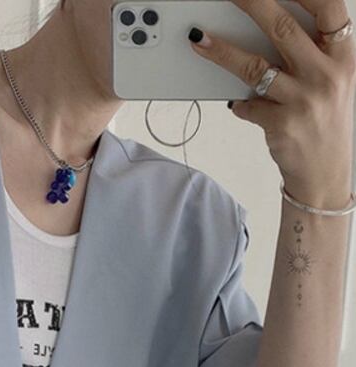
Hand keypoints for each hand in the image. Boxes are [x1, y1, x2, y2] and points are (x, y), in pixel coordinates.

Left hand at [187, 0, 355, 207]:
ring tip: (199, 40)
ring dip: (222, 51)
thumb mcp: (333, 81)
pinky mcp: (282, 125)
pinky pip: (248, 105)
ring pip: (255, 66)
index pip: (328, 8)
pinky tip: (238, 103)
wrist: (325, 174)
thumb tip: (270, 24)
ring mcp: (304, 100)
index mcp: (343, 56)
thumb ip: (312, 53)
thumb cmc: (325, 121)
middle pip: (283, 28)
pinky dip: (239, 103)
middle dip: (252, 4)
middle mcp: (326, 75)